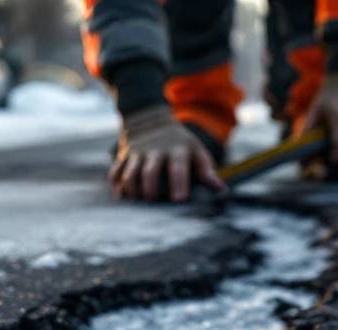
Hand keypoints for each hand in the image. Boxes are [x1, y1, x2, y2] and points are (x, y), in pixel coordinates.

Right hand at [110, 106, 225, 201]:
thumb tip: (222, 190)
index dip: (178, 182)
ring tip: (137, 202)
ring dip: (132, 190)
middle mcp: (155, 151)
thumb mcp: (195, 150)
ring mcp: (137, 153)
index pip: (177, 166)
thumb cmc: (179, 143)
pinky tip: (123, 197)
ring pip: (130, 173)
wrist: (149, 119)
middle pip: (149, 171)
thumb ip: (206, 170)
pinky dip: (117, 186)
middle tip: (153, 202)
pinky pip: (116, 172)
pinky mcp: (123, 157)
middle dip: (151, 189)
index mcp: (176, 150)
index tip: (179, 199)